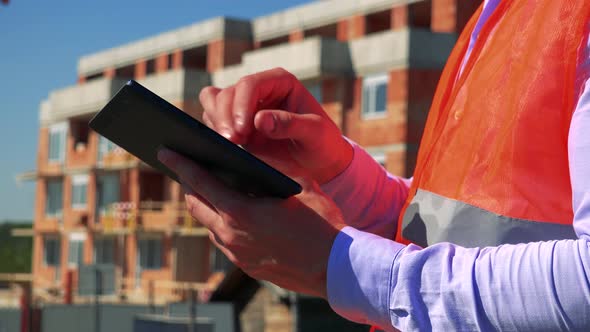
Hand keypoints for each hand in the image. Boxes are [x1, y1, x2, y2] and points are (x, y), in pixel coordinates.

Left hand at [158, 148, 345, 297]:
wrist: (336, 269)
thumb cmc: (322, 224)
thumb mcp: (298, 184)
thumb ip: (270, 165)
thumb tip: (248, 152)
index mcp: (241, 212)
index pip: (201, 182)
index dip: (181, 163)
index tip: (165, 151)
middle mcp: (231, 236)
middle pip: (197, 205)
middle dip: (189, 184)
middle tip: (187, 168)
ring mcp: (237, 255)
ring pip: (209, 225)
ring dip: (206, 206)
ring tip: (210, 190)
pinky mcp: (246, 267)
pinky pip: (224, 241)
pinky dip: (222, 223)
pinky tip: (234, 215)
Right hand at [199, 67, 352, 183]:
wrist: (319, 163)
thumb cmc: (322, 143)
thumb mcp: (315, 133)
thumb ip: (290, 124)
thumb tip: (260, 120)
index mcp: (279, 82)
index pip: (249, 84)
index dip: (241, 105)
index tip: (243, 131)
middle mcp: (259, 90)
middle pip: (226, 93)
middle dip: (225, 117)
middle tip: (233, 142)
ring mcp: (244, 107)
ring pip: (213, 102)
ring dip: (215, 122)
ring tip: (228, 144)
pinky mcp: (235, 125)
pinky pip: (212, 121)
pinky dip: (212, 131)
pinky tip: (223, 147)